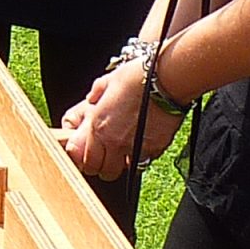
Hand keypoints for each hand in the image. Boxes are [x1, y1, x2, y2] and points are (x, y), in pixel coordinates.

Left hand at [60, 60, 178, 181]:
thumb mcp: (108, 81)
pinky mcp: (154, 149)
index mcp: (97, 124)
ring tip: (123, 151)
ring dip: (120, 164)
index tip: (87, 153)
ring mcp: (134, 147)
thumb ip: (96, 94)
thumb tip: (91, 99)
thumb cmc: (139, 78)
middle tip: (105, 155)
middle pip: (101, 170)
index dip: (83, 158)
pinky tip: (141, 144)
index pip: (82, 158)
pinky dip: (140, 157)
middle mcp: (113, 140)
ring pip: (122, 171)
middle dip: (101, 165)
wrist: (167, 81)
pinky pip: (143, 162)